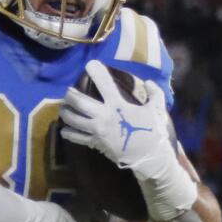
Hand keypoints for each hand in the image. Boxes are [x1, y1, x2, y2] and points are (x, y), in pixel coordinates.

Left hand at [58, 60, 195, 221]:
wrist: (148, 158)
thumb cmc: (153, 132)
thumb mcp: (158, 108)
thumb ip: (154, 92)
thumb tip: (149, 82)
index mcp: (118, 106)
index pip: (105, 84)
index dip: (96, 72)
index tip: (90, 64)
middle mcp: (103, 117)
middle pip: (79, 102)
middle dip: (70, 94)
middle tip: (68, 91)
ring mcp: (96, 131)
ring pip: (73, 119)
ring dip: (65, 112)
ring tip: (63, 107)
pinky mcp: (94, 144)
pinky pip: (76, 137)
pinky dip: (68, 132)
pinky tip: (64, 128)